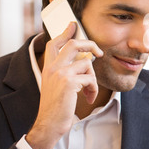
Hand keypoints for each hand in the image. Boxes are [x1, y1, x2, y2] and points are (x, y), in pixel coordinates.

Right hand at [26, 22, 103, 148]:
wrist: (49, 124)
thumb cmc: (56, 107)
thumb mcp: (55, 85)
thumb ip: (65, 72)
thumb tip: (85, 61)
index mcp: (48, 68)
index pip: (54, 43)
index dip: (65, 32)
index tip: (73, 25)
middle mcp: (53, 67)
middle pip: (73, 44)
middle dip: (90, 44)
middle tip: (99, 52)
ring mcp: (61, 73)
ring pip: (87, 63)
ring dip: (92, 79)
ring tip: (88, 91)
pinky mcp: (69, 82)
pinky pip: (91, 79)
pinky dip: (93, 89)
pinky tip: (88, 98)